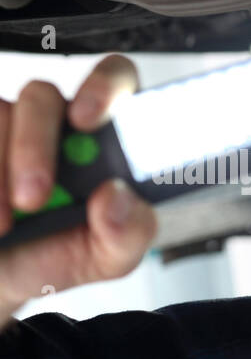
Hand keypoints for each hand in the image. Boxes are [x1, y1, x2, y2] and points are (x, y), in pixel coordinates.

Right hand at [0, 54, 155, 316]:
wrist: (0, 276)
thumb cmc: (57, 253)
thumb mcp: (107, 256)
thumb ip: (131, 231)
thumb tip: (118, 197)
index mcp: (105, 139)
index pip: (116, 82)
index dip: (104, 87)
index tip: (86, 119)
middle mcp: (54, 122)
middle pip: (42, 95)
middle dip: (34, 144)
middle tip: (32, 198)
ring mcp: (4, 123)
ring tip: (3, 226)